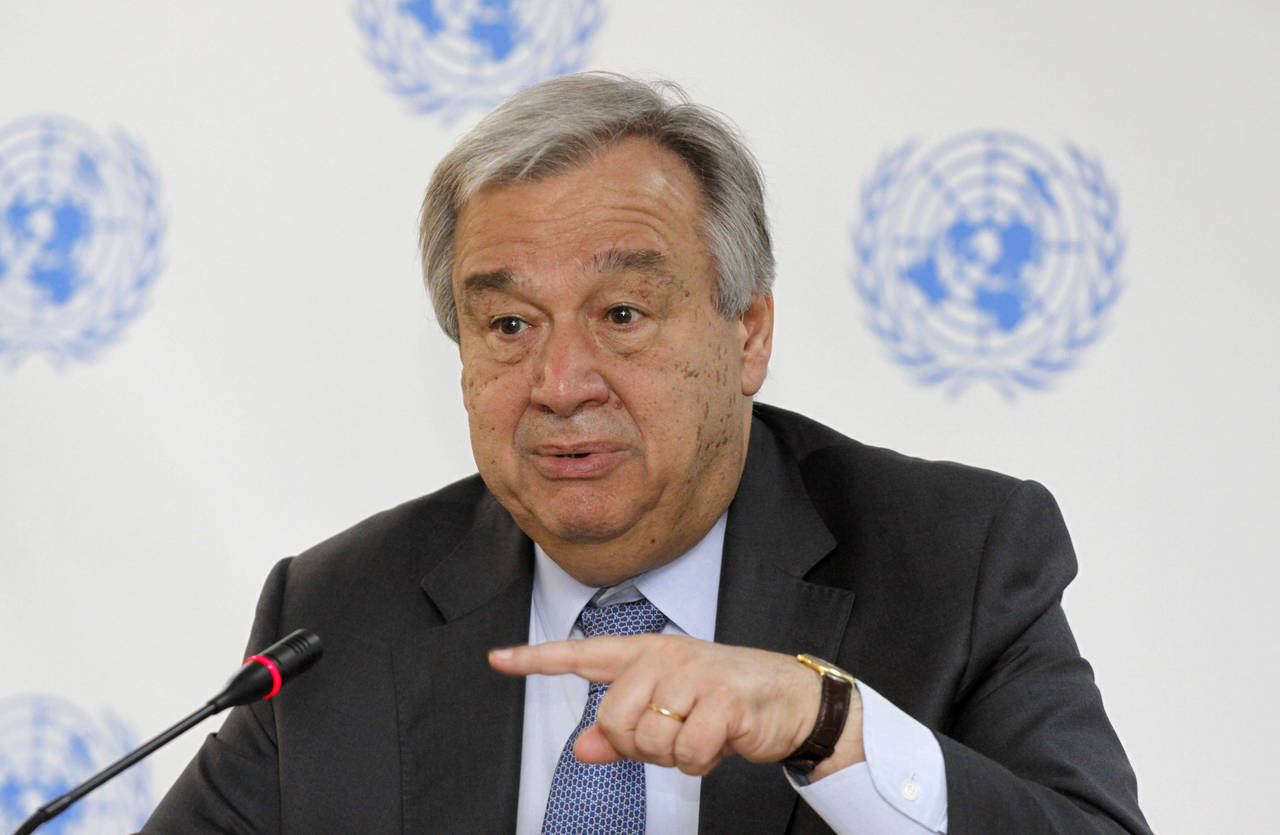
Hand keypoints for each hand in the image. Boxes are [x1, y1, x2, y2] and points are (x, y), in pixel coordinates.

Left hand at [488, 634, 863, 777]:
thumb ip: (623, 733)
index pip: (582, 655)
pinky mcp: (722, 699)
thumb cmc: (724, 704)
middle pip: (612, 717)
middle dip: (637, 745)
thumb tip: (581, 749)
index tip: (497, 658)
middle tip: (671, 738)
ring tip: (698, 736)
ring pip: (649, 738)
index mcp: (646, 654)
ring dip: (674, 756)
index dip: (537, 660)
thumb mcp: (670, 716)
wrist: (791, 699)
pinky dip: (700, 762)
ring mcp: (694, 674)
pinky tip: (718, 743)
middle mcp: (665, 656)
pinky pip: (686, 752)